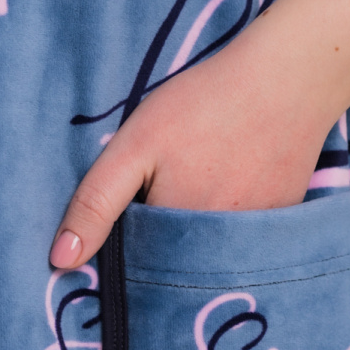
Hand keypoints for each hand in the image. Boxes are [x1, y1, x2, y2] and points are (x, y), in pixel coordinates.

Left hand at [47, 20, 332, 268]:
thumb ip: (96, 203)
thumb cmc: (205, 104)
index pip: (136, 271)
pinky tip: (232, 183)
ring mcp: (256, 241)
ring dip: (197, 237)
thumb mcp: (135, 146)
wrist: (290, 78)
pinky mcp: (282, 224)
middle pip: (177, 267)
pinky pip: (246, 242)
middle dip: (161, 247)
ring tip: (200, 183)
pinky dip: (232, 225)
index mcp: (176, 237)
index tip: (126, 220)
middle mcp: (220, 252)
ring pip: (211, 256)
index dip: (124, 251)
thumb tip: (60, 261)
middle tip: (169, 188)